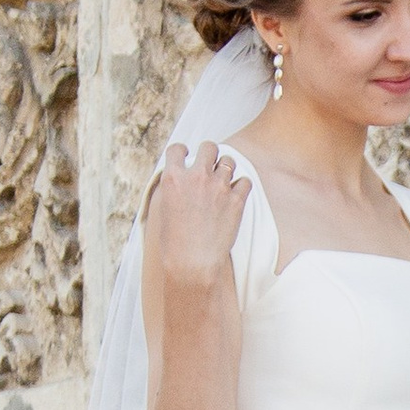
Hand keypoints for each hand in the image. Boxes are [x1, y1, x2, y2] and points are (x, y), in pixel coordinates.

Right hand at [145, 141, 248, 280]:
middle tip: (210, 165)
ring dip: (226, 168)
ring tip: (223, 182)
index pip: (177, 149)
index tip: (187, 157)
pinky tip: (236, 196)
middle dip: (210, 153)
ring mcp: (218, 187)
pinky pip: (245, 181)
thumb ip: (173, 189)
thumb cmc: (174, 242)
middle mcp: (196, 177)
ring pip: (229, 161)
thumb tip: (179, 181)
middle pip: (209, 147)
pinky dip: (241, 187)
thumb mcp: (164, 208)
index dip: (183, 152)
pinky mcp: (236, 200)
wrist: (193, 262)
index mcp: (173, 177)